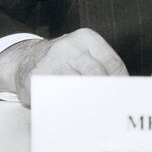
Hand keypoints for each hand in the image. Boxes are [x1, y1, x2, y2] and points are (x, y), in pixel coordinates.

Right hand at [0, 28, 127, 105]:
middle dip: (105, 92)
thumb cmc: (62, 59)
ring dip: (87, 101)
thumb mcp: (83, 53)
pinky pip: (57, 95)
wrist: (25, 58)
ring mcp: (51, 60)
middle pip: (96, 74)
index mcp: (86, 38)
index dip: (120, 81)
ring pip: (76, 86)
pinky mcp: (36, 77)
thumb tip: (121, 88)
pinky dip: (67, 105)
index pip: (111, 61)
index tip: (125, 96)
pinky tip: (72, 109)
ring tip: (94, 112)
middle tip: (111, 108)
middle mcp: (69, 46)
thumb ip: (101, 65)